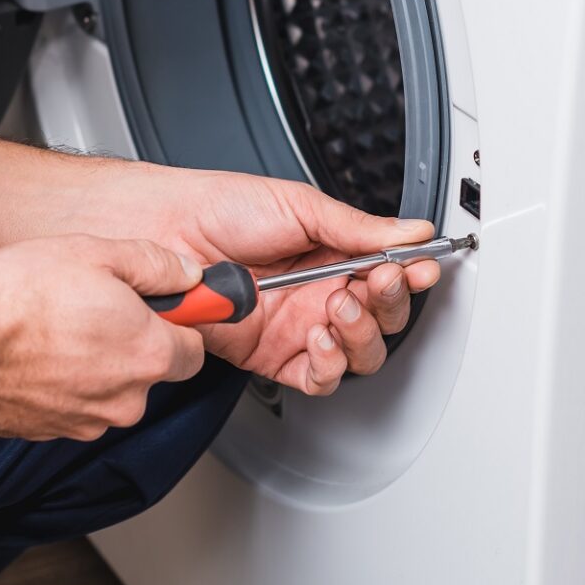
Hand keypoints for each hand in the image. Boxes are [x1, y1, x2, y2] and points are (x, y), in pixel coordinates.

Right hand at [0, 235, 206, 441]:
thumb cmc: (17, 300)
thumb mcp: (93, 253)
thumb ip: (152, 264)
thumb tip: (184, 273)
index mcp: (149, 352)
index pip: (195, 347)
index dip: (178, 321)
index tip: (163, 304)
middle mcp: (127, 397)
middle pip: (151, 369)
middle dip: (132, 340)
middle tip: (95, 305)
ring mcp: (89, 421)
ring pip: (111, 388)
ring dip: (95, 362)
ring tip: (56, 325)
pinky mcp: (53, 432)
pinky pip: (74, 403)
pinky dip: (63, 382)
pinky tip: (36, 351)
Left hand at [80, 164, 442, 393]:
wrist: (166, 231)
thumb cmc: (219, 209)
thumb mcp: (298, 205)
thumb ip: (357, 227)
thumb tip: (412, 231)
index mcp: (331, 255)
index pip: (388, 276)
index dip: (410, 276)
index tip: (419, 268)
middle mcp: (318, 294)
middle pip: (381, 321)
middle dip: (388, 305)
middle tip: (376, 282)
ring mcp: (296, 327)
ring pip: (356, 354)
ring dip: (360, 334)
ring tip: (338, 304)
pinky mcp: (270, 355)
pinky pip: (315, 378)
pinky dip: (328, 365)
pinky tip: (319, 338)